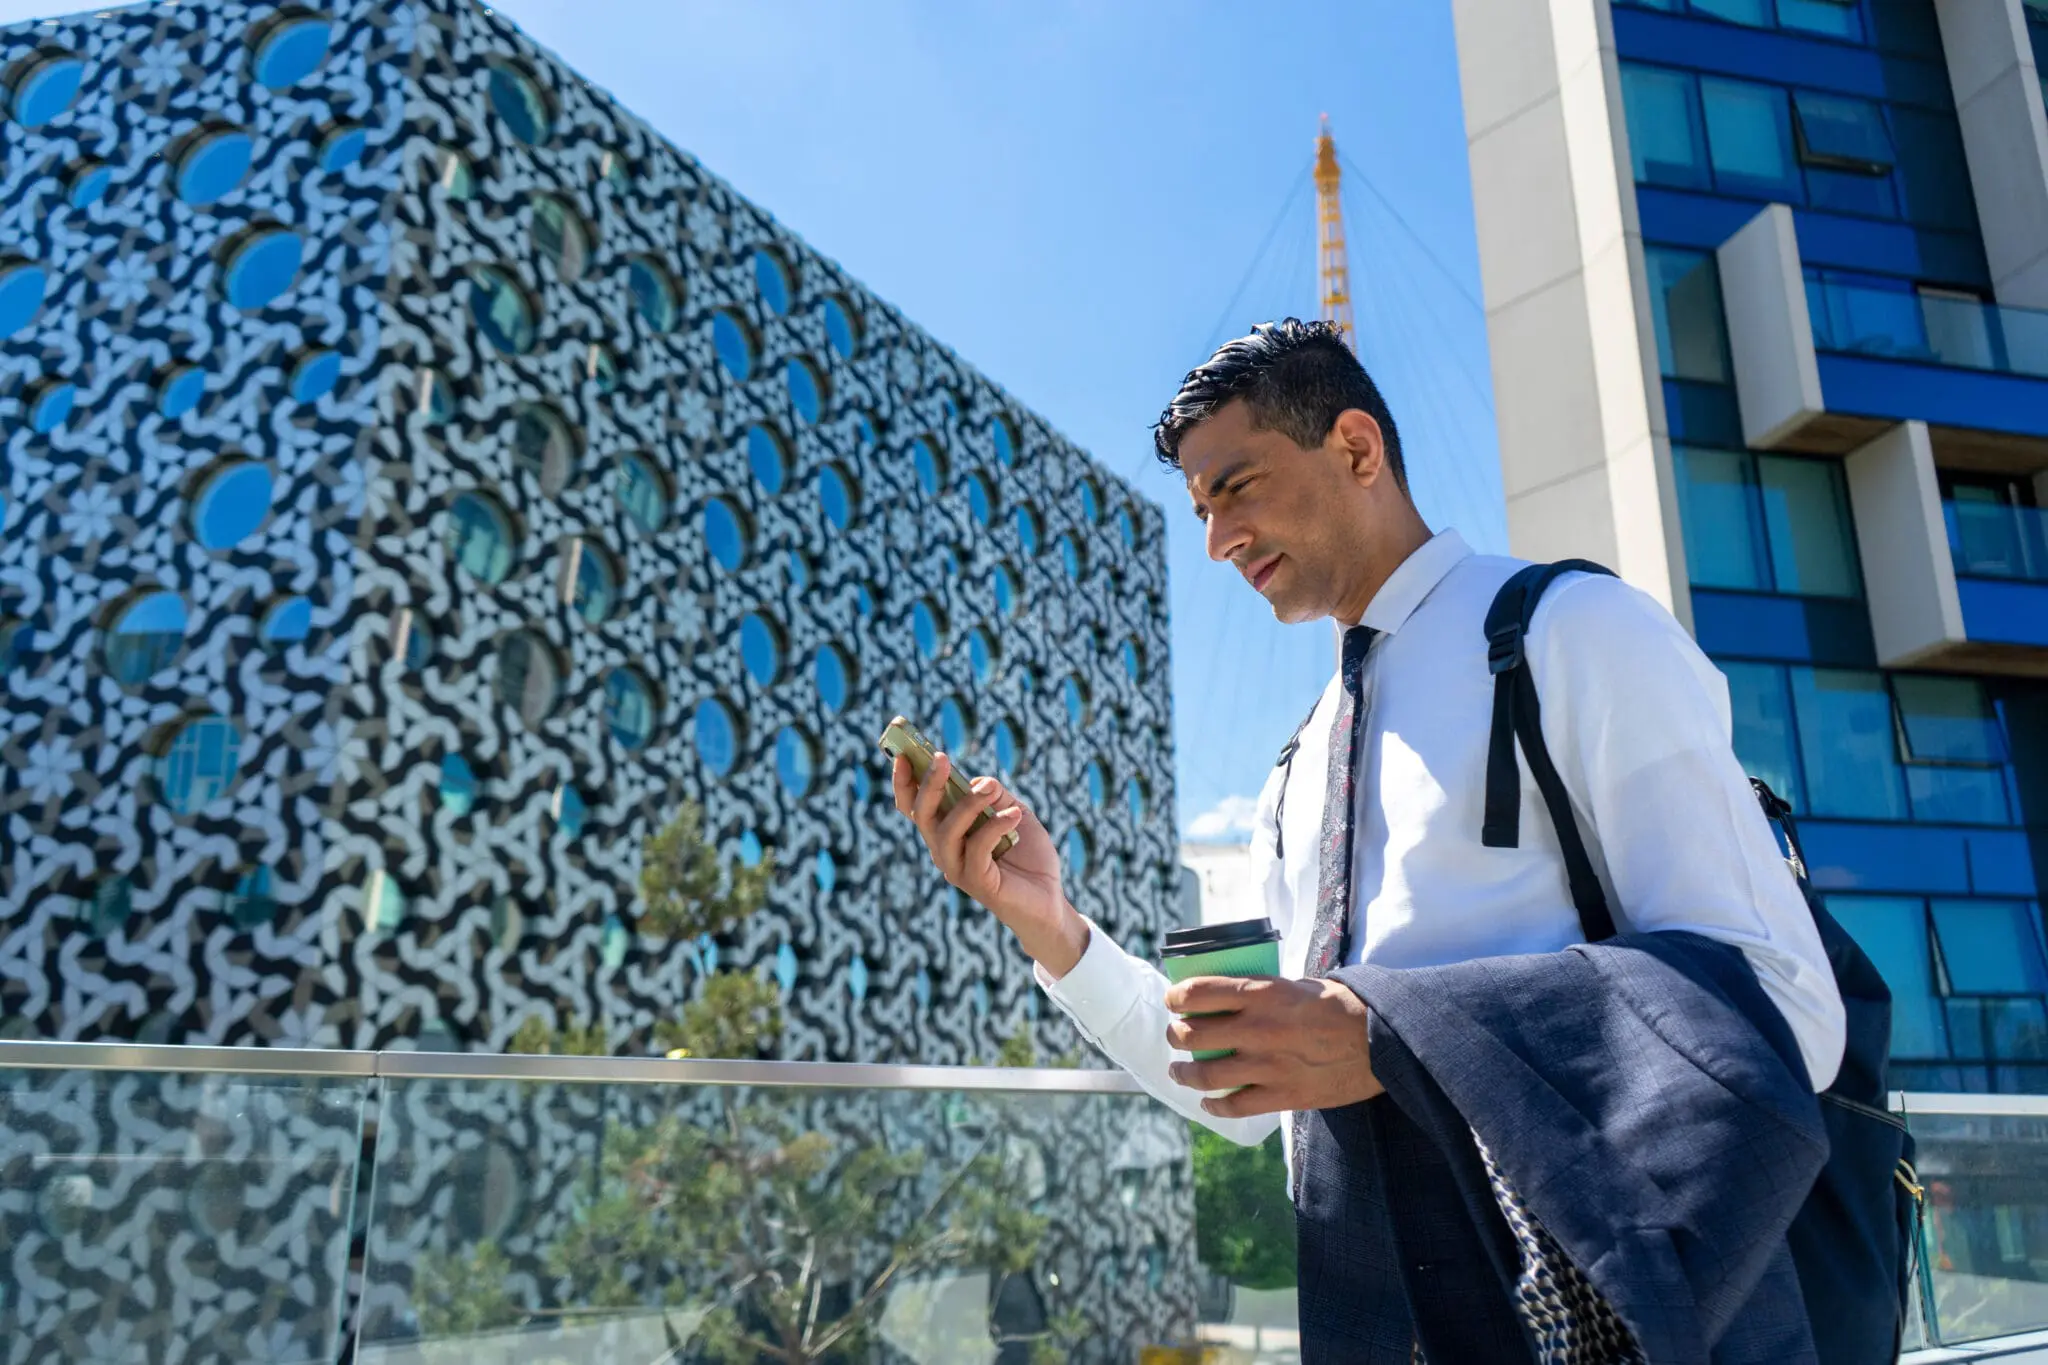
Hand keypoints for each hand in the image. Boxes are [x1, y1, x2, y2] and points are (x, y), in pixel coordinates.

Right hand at [890, 748, 1089, 975]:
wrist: (1050, 898)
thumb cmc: (1028, 854)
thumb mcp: (1013, 811)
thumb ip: (994, 795)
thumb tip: (977, 782)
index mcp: (947, 830)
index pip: (914, 806)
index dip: (904, 781)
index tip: (901, 753)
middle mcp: (944, 850)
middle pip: (922, 815)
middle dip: (928, 784)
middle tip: (941, 758)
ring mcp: (957, 868)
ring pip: (946, 831)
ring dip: (967, 804)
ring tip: (990, 788)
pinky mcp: (977, 883)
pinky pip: (977, 850)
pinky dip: (994, 826)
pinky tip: (1014, 816)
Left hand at [1163, 976, 1382, 1117]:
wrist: (1382, 1042)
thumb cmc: (1342, 1007)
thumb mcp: (1300, 984)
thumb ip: (1264, 992)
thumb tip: (1231, 998)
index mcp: (1263, 993)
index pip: (1199, 992)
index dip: (1176, 997)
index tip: (1173, 1001)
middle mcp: (1258, 1029)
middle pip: (1193, 1035)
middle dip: (1177, 1036)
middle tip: (1176, 1036)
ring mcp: (1268, 1065)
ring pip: (1205, 1075)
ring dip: (1185, 1074)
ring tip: (1180, 1072)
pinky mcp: (1283, 1095)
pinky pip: (1235, 1106)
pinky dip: (1214, 1106)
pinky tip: (1209, 1102)